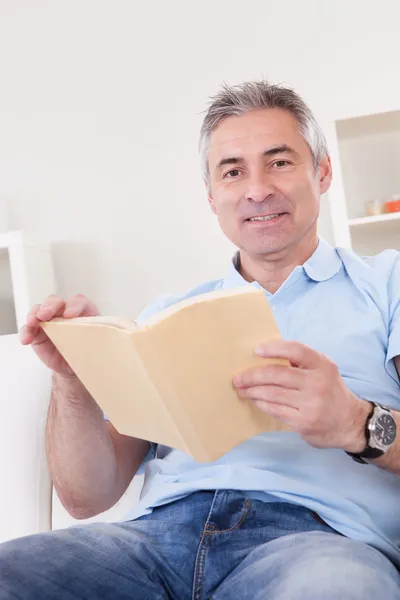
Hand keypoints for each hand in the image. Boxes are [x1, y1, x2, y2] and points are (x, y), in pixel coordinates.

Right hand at [20, 294, 99, 376]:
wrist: (75, 366)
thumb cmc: (87, 350)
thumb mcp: (95, 343)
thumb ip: (94, 336)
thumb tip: (99, 338)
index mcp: (83, 311)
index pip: (79, 301)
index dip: (74, 306)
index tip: (70, 315)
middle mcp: (64, 311)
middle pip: (55, 301)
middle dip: (50, 306)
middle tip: (46, 315)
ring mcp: (49, 320)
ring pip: (39, 310)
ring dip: (34, 315)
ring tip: (33, 322)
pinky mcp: (38, 331)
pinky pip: (29, 328)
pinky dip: (26, 332)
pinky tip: (26, 340)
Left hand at [233, 340, 369, 451]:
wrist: (350, 423)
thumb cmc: (330, 391)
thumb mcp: (324, 370)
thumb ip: (302, 362)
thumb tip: (267, 355)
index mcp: (323, 365)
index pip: (296, 350)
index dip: (275, 348)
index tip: (256, 350)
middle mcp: (318, 383)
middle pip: (277, 374)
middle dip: (252, 375)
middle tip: (238, 378)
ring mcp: (311, 404)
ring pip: (272, 394)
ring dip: (252, 391)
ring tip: (242, 389)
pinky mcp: (303, 422)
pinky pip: (275, 410)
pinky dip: (261, 403)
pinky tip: (255, 400)